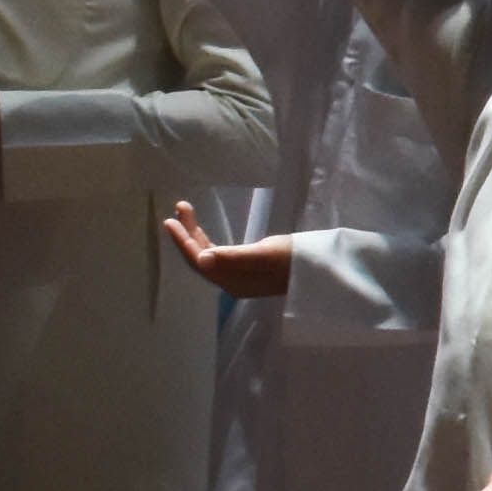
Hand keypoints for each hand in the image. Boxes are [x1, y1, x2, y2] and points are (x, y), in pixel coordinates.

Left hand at [161, 201, 291, 296]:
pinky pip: (219, 256)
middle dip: (187, 235)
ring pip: (209, 256)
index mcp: (232, 281)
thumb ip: (233, 257)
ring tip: (187, 213)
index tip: (171, 220)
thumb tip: (203, 259)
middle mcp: (231, 281)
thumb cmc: (294, 258)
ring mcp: (239, 276)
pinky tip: (204, 233)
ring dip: (196, 236)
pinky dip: (208, 242)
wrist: (320, 268)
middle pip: (201, 258)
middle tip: (180, 208)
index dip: (183, 242)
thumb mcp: (265, 255)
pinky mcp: (248, 269)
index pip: (200, 262)